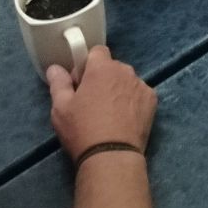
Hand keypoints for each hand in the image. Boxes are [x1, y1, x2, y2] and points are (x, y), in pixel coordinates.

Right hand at [47, 46, 156, 162]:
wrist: (111, 155)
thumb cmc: (82, 129)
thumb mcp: (61, 108)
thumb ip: (58, 83)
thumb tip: (54, 68)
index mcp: (102, 68)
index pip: (97, 52)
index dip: (87, 65)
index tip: (80, 84)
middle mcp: (125, 71)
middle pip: (113, 67)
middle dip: (103, 78)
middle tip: (92, 102)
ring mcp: (142, 85)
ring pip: (127, 81)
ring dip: (118, 89)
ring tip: (109, 114)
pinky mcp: (152, 101)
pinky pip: (139, 94)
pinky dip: (132, 102)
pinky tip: (124, 120)